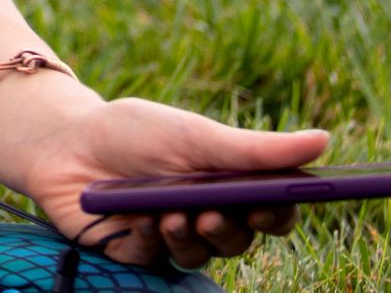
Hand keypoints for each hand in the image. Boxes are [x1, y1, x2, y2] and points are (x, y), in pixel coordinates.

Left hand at [13, 95, 331, 273]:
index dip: (276, 214)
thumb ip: (256, 149)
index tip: (268, 204)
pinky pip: (156, 259)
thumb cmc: (134, 131)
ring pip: (200, 256)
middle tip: (211, 212)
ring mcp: (171, 238)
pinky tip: (137, 217)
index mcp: (226, 185)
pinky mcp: (138, 253)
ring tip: (172, 214)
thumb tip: (324, 141)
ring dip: (190, 237)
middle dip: (229, 228)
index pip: (271, 213)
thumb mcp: (195, 135)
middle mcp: (205, 217)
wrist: (66, 139)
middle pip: (240, 239)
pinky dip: (149, 238)